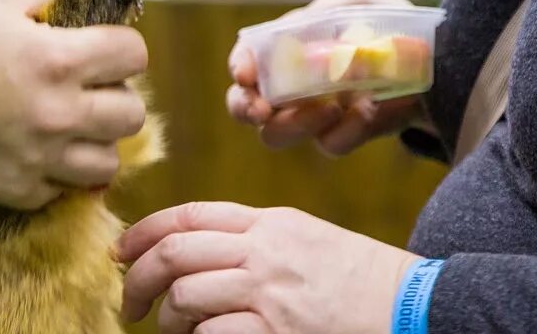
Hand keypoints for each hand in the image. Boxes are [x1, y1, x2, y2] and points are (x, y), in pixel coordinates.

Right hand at [0, 0, 147, 209]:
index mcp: (60, 60)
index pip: (135, 55)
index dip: (123, 49)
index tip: (104, 50)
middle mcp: (61, 112)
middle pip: (132, 113)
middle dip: (115, 96)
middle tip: (87, 89)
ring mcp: (43, 158)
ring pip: (110, 162)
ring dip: (95, 141)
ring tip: (70, 127)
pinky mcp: (21, 191)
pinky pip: (65, 189)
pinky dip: (57, 172)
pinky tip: (36, 151)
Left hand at [118, 202, 418, 333]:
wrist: (415, 308)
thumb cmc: (362, 281)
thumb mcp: (306, 239)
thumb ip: (254, 239)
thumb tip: (195, 255)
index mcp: (269, 223)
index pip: (189, 215)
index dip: (143, 232)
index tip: (121, 252)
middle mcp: (264, 252)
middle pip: (175, 253)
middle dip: (137, 278)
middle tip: (128, 302)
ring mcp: (270, 294)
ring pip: (184, 296)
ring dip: (166, 319)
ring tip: (169, 330)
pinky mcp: (276, 333)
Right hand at [226, 0, 429, 155]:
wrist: (431, 58)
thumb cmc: (381, 23)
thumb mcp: (353, 5)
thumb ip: (324, 14)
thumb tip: (303, 41)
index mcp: (282, 48)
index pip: (246, 61)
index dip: (240, 67)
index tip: (246, 75)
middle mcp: (287, 84)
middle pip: (244, 107)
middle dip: (246, 108)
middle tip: (263, 110)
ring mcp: (311, 114)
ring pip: (276, 135)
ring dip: (296, 123)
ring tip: (330, 107)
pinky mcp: (342, 134)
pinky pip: (329, 143)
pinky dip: (346, 130)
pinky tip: (368, 109)